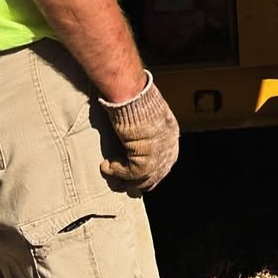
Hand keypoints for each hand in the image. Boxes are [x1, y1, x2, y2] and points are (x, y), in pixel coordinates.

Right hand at [100, 78, 179, 192]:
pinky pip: (130, 174)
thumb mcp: (146, 115)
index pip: (164, 162)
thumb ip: (146, 130)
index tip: (136, 175)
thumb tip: (134, 138)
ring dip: (124, 178)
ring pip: (142, 178)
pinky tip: (106, 166)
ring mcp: (159, 155)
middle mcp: (169, 148)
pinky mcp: (146, 159)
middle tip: (123, 182)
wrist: (133, 95)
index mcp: (171, 135)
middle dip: (138, 181)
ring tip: (110, 171)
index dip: (149, 171)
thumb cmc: (135, 99)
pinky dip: (116, 172)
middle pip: (155, 175)